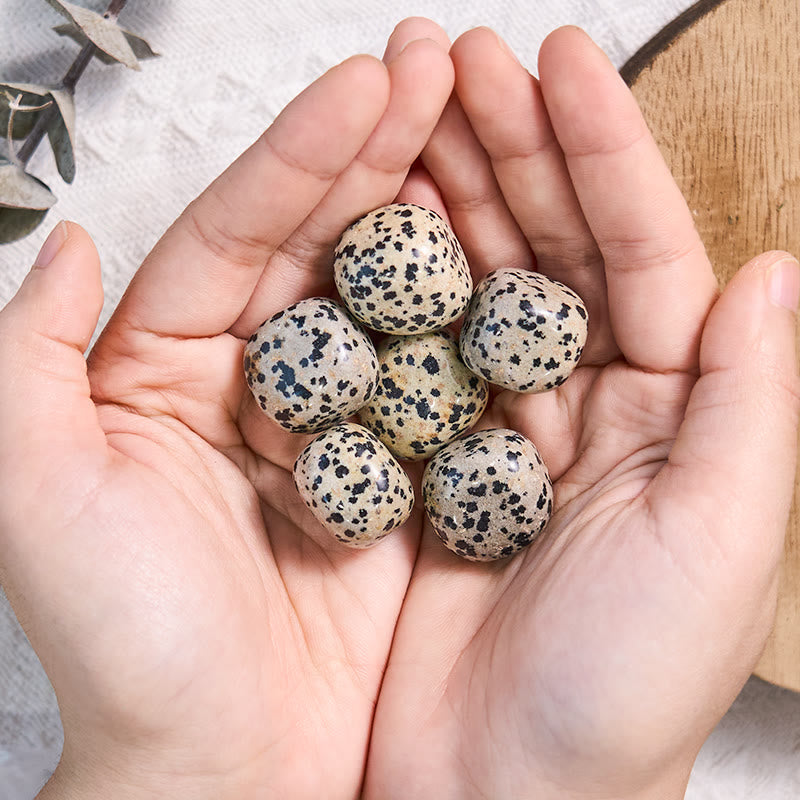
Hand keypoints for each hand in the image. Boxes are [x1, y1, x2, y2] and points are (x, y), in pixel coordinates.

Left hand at [0, 23, 452, 799]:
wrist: (228, 768)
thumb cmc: (132, 650)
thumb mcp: (39, 497)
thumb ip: (26, 363)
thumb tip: (68, 247)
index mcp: (164, 369)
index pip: (238, 232)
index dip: (302, 154)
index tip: (369, 85)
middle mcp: (256, 382)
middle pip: (321, 245)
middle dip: (378, 153)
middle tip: (441, 73)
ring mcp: (338, 421)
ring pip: (388, 296)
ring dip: (434, 216)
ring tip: (484, 134)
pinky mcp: (399, 472)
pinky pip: (439, 375)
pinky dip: (474, 316)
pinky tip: (511, 259)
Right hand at [365, 25, 799, 799]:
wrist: (503, 789)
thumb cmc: (621, 689)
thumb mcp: (719, 541)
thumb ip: (755, 404)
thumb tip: (773, 271)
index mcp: (673, 411)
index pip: (644, 251)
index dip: (602, 151)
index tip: (559, 64)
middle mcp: (590, 406)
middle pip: (554, 247)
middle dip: (513, 147)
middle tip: (461, 64)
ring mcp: (501, 426)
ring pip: (477, 285)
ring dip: (450, 198)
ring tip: (411, 115)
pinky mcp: (431, 460)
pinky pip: (415, 353)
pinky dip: (396, 288)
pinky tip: (371, 228)